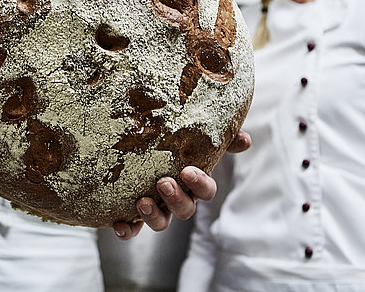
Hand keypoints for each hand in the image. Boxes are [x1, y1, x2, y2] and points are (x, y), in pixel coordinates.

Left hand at [111, 129, 250, 239]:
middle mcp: (177, 198)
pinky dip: (127, 230)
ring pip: (162, 223)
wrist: (131, 145)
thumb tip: (245, 140)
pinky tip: (119, 224)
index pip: (206, 190)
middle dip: (176, 199)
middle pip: (185, 209)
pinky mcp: (132, 214)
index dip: (200, 184)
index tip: (188, 171)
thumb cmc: (170, 140)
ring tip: (141, 202)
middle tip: (163, 183)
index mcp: (193, 181)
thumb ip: (220, 136)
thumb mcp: (194, 134)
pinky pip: (132, 229)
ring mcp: (156, 208)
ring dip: (153, 216)